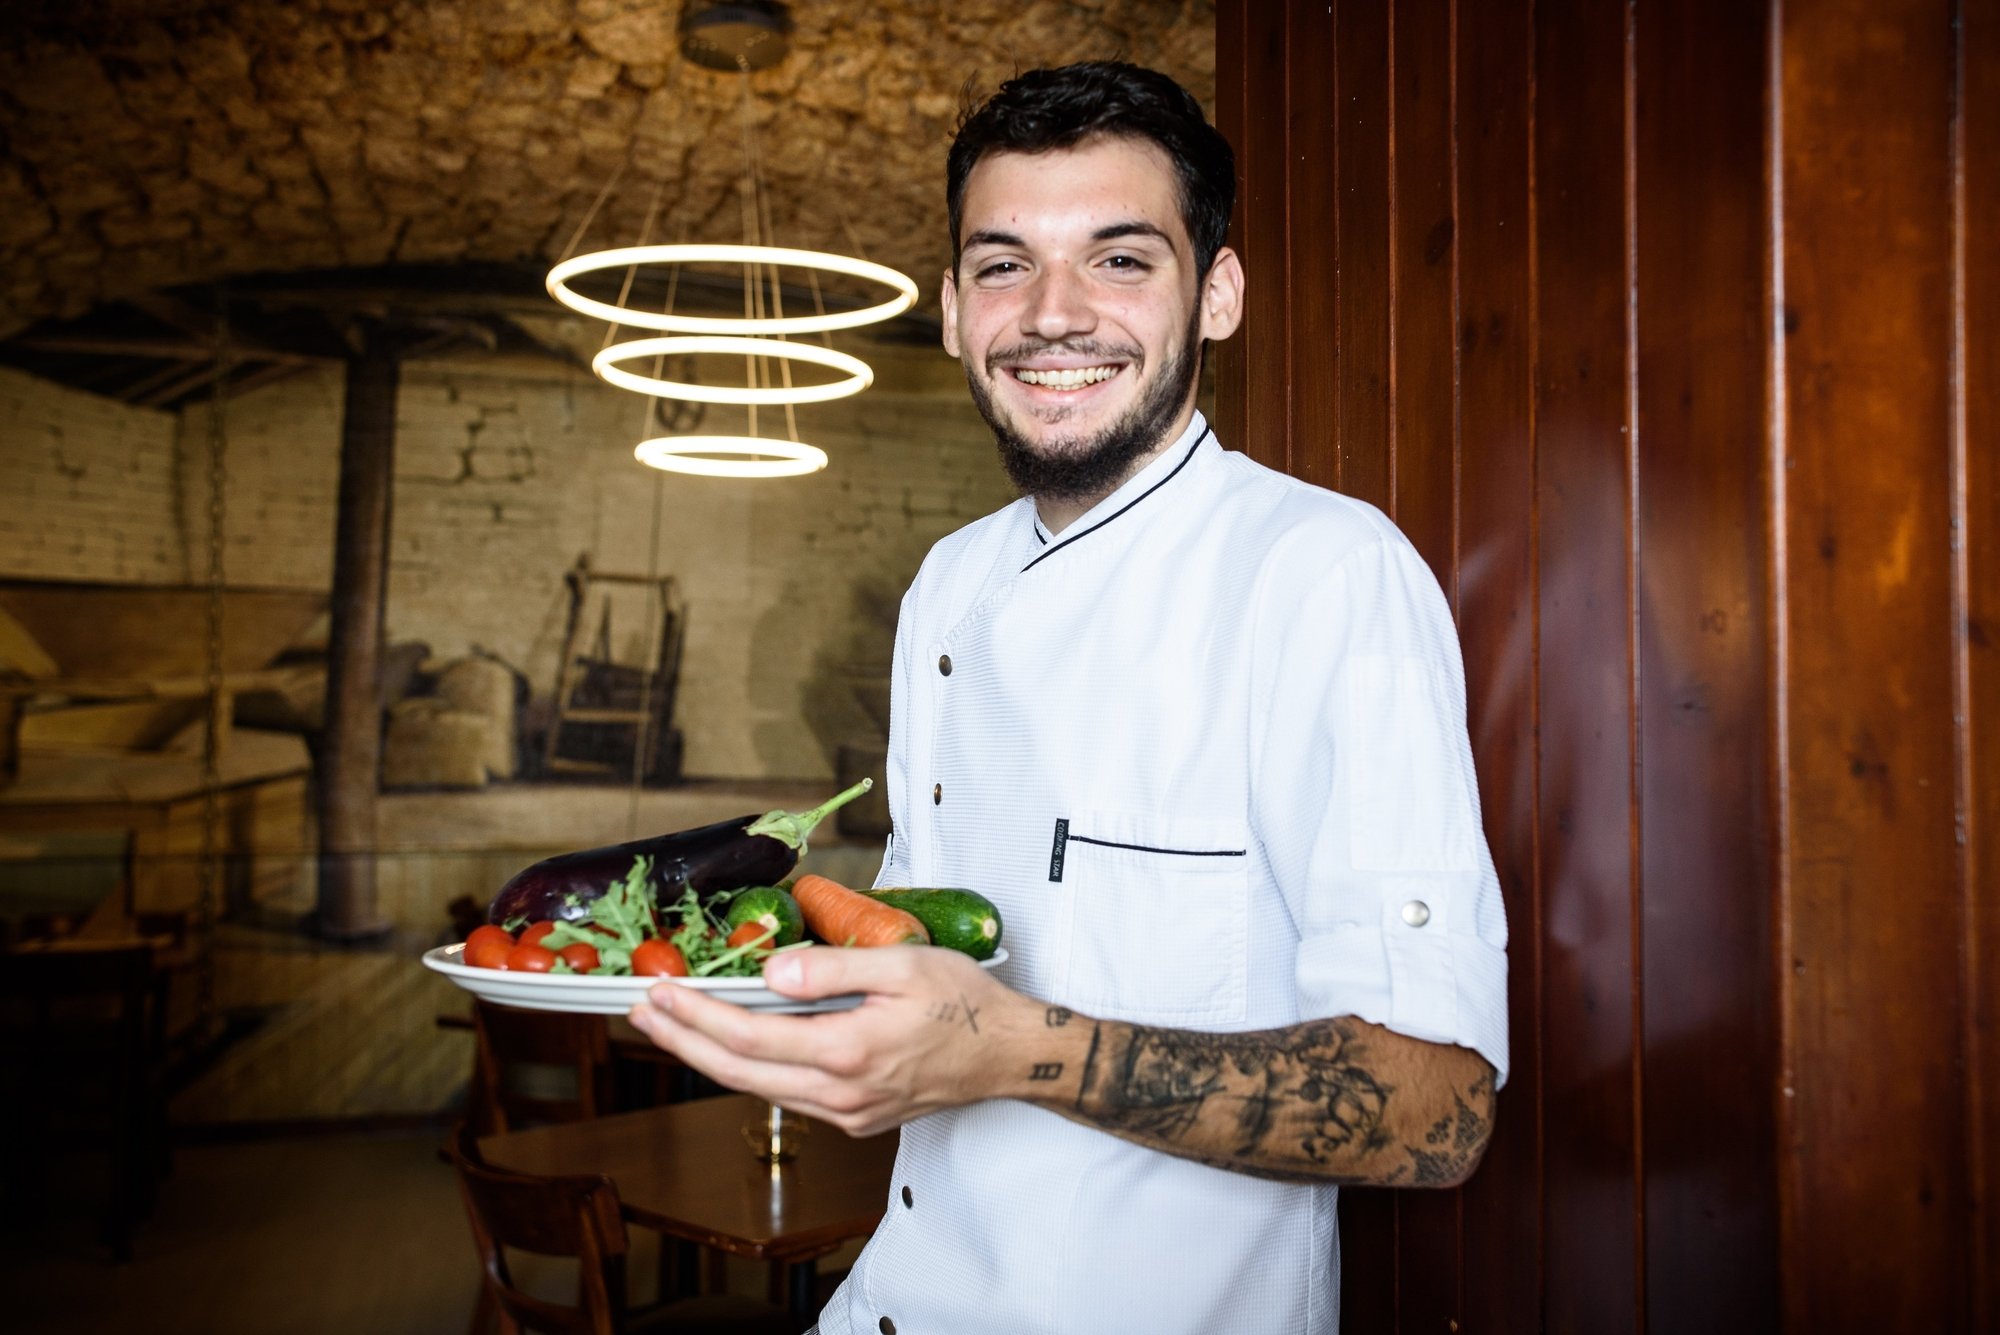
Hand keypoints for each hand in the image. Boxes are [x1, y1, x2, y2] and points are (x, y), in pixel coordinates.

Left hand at [627, 945, 1035, 1135]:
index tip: (660, 993)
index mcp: (848, 1052)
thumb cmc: (968, 1005)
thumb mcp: (904, 966)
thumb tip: (771, 973)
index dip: (696, 1015)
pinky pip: (788, 1094)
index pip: (749, 1035)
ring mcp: (847, 1111)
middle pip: (739, 1071)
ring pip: (759, 1087)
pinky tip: (735, 1046)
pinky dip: (751, 1069)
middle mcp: (841, 1092)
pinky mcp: (856, 1116)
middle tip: (642, 1013)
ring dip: (710, 1056)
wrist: (1012, 1056)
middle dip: (682, 1041)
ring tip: (673, 1026)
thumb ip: (834, 969)